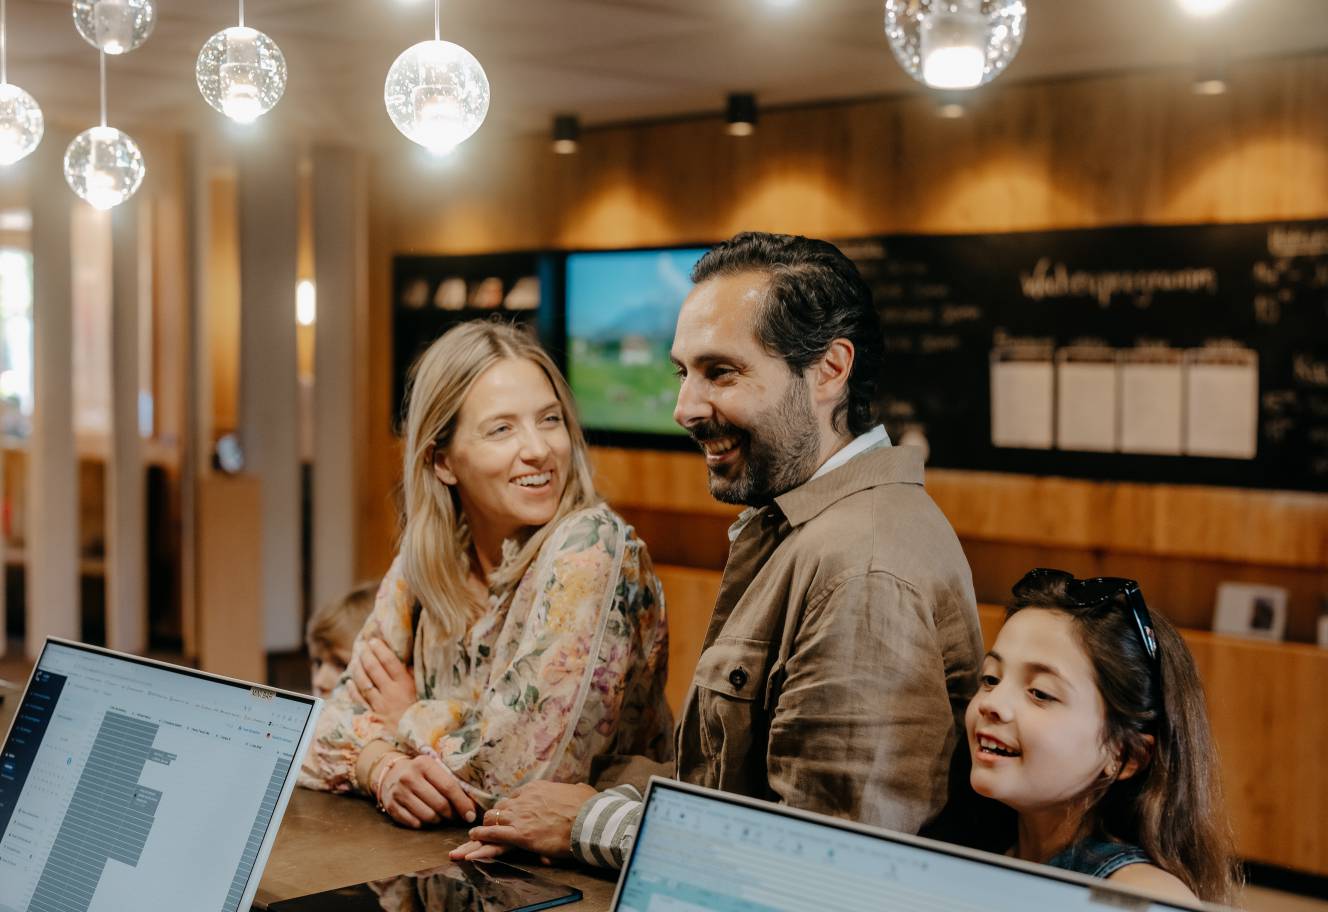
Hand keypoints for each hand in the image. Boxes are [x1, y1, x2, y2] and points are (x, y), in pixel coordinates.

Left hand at [348, 639, 415, 725]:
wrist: (415, 736)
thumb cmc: (419, 711)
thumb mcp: (420, 691)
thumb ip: (411, 675)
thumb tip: (404, 657)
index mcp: (405, 685)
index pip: (389, 662)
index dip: (380, 649)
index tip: (373, 640)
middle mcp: (391, 693)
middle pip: (374, 669)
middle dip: (366, 655)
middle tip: (362, 646)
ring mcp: (380, 705)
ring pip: (364, 683)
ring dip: (357, 669)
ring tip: (355, 659)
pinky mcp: (372, 716)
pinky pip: (359, 701)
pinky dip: (353, 690)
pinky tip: (350, 681)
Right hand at [376, 753, 477, 828]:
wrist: (391, 773)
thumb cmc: (421, 773)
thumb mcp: (435, 769)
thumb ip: (452, 782)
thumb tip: (472, 806)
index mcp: (424, 764)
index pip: (449, 787)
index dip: (462, 803)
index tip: (470, 815)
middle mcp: (409, 777)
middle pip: (439, 804)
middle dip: (452, 814)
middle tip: (456, 816)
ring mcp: (398, 792)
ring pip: (427, 816)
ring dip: (439, 820)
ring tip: (441, 816)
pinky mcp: (391, 806)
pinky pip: (414, 823)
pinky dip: (423, 824)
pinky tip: (426, 818)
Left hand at [450, 781, 598, 861]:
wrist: (588, 820)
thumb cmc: (588, 807)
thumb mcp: (581, 791)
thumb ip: (576, 790)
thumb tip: (580, 788)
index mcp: (537, 788)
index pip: (516, 796)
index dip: (512, 807)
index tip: (510, 813)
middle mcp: (525, 799)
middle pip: (501, 806)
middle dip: (496, 816)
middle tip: (491, 825)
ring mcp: (520, 816)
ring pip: (493, 818)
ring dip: (486, 826)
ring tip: (476, 834)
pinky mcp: (520, 834)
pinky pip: (494, 833)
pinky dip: (482, 836)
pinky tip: (474, 838)